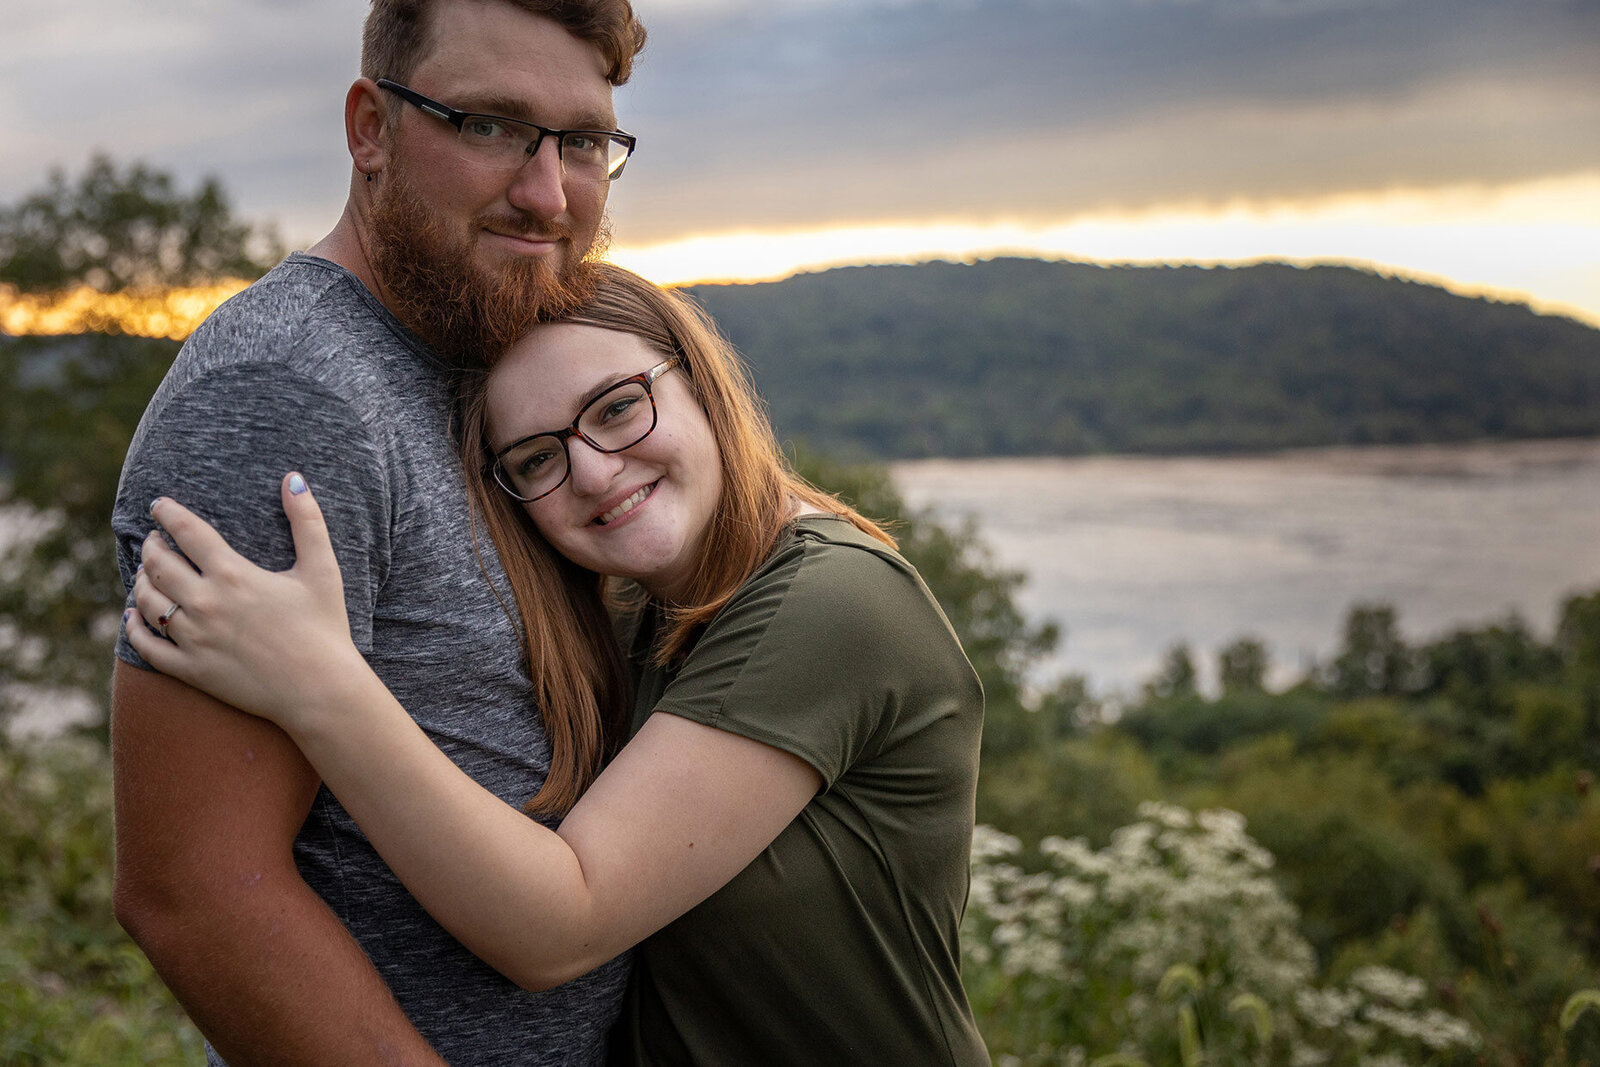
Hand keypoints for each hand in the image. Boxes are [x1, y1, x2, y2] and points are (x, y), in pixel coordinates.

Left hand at [127, 473, 370, 732]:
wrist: (320, 691)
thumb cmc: (326, 628)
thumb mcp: (322, 570)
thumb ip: (308, 521)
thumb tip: (294, 477)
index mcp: (233, 575)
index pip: (187, 532)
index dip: (168, 513)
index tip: (159, 505)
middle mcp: (205, 604)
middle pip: (158, 564)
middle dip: (151, 546)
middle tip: (154, 540)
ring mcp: (194, 639)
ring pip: (147, 602)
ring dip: (142, 582)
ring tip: (146, 574)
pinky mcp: (191, 670)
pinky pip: (146, 646)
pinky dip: (134, 627)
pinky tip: (134, 616)